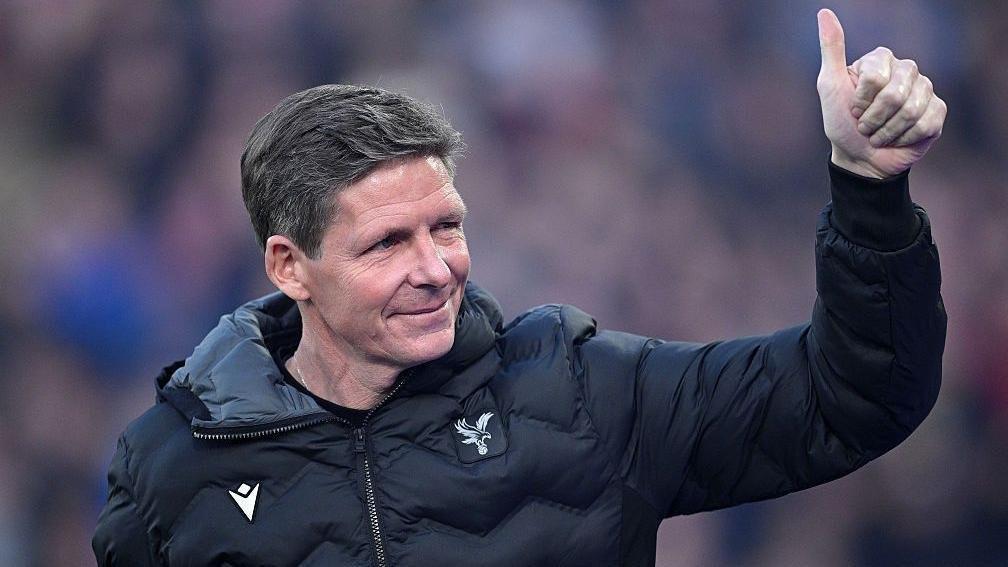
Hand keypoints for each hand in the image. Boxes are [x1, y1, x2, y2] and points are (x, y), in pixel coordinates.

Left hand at [816, 8, 946, 178]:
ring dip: (887, 131)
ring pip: (911, 110)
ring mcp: (925, 90)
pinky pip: (926, 123)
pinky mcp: (937, 112)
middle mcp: (906, 70)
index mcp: (881, 60)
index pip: (875, 77)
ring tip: (879, 134)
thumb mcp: (829, 86)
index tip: (853, 109)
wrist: (860, 158)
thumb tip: (824, 13)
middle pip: (895, 94)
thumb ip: (831, 49)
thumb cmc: (842, 123)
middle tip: (865, 125)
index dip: (861, 100)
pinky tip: (897, 138)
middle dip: (874, 118)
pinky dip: (904, 138)